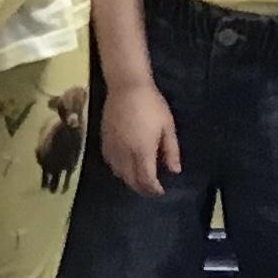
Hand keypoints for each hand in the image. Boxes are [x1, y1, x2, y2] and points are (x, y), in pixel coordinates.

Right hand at [98, 80, 181, 196]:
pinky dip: (118, 169)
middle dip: (142, 188)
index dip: (153, 189)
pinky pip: (110, 162)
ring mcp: (112, 147)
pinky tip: (125, 166)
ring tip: (139, 178)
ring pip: (118, 173)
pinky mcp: (104, 141)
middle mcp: (125, 153)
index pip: (146, 180)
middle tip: (151, 189)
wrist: (126, 86)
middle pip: (131, 180)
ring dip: (129, 180)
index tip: (161, 191)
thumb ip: (171, 151)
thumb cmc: (151, 105)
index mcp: (142, 151)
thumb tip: (174, 171)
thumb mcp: (168, 127)